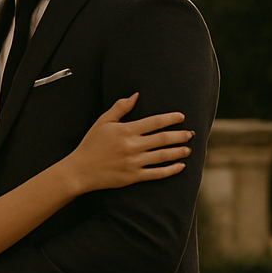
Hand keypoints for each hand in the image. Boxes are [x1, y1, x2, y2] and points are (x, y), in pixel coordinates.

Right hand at [64, 94, 193, 192]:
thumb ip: (120, 107)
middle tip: (191, 133)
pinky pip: (156, 174)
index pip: (154, 122)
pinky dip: (170, 170)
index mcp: (126, 131)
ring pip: (162, 156)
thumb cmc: (91, 144)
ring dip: (178, 152)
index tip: (181, 117)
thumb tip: (136, 95)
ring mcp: (134, 162)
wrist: (80, 170)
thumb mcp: (103, 122)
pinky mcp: (133, 177)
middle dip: (179, 135)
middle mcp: (132, 146)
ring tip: (188, 149)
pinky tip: (180, 167)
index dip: (170, 119)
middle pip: (162, 139)